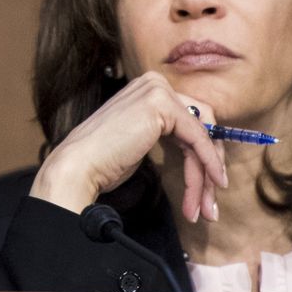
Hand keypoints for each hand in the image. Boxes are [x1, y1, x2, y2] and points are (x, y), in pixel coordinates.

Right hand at [29, 70, 228, 222]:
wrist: (79, 166)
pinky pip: (198, 138)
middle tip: (209, 203)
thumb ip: (166, 134)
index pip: (192, 120)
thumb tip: (201, 149)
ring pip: (201, 136)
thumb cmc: (102, 161)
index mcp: (147, 89)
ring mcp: (157, 90)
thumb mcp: (141, 141)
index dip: (205, 154)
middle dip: (209, 167)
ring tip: (204, 208)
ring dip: (206, 175)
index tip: (210, 185)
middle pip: (201, 126)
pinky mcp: (161, 103)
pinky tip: (212, 184)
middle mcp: (154, 83)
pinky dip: (209, 163)